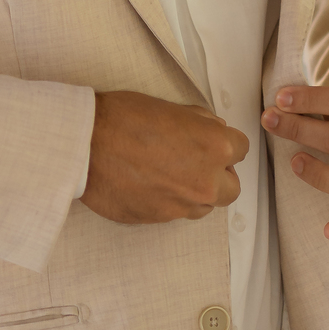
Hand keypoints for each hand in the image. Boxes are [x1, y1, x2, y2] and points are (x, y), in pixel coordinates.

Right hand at [81, 91, 249, 225]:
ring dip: (195, 192)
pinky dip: (169, 202)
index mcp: (214, 147)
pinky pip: (175, 213)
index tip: (210, 143)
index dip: (225, 145)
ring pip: (205, 206)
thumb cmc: (125, 118)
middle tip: (194, 161)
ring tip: (169, 174)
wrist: (86, 144)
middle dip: (218, 175)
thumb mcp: (173, 108)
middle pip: (231, 187)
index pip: (242, 150)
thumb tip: (214, 131)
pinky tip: (149, 184)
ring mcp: (182, 206)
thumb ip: (201, 124)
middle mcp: (205, 182)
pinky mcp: (159, 220)